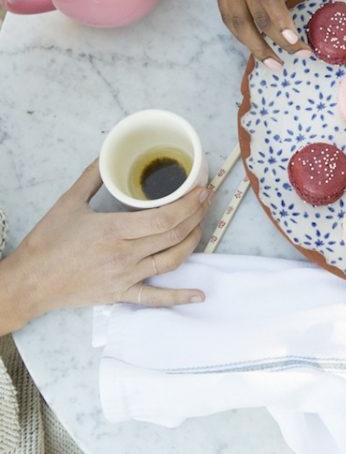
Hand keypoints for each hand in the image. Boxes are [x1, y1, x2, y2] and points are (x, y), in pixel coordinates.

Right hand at [7, 161, 211, 325]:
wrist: (30, 281)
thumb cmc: (47, 242)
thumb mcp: (69, 201)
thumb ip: (93, 176)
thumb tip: (108, 155)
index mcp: (114, 230)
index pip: (164, 218)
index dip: (189, 204)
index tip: (202, 191)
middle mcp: (125, 255)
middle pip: (173, 235)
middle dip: (196, 216)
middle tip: (207, 200)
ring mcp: (125, 277)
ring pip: (171, 261)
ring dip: (192, 242)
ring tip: (201, 226)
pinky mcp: (121, 294)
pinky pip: (155, 298)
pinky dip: (179, 297)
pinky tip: (198, 294)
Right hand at [189, 0, 331, 67]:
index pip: (269, 0)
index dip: (282, 25)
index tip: (297, 43)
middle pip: (256, 19)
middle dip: (277, 43)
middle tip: (299, 57)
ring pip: (238, 25)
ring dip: (255, 48)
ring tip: (274, 65)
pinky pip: (228, 17)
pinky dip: (242, 35)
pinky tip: (254, 45)